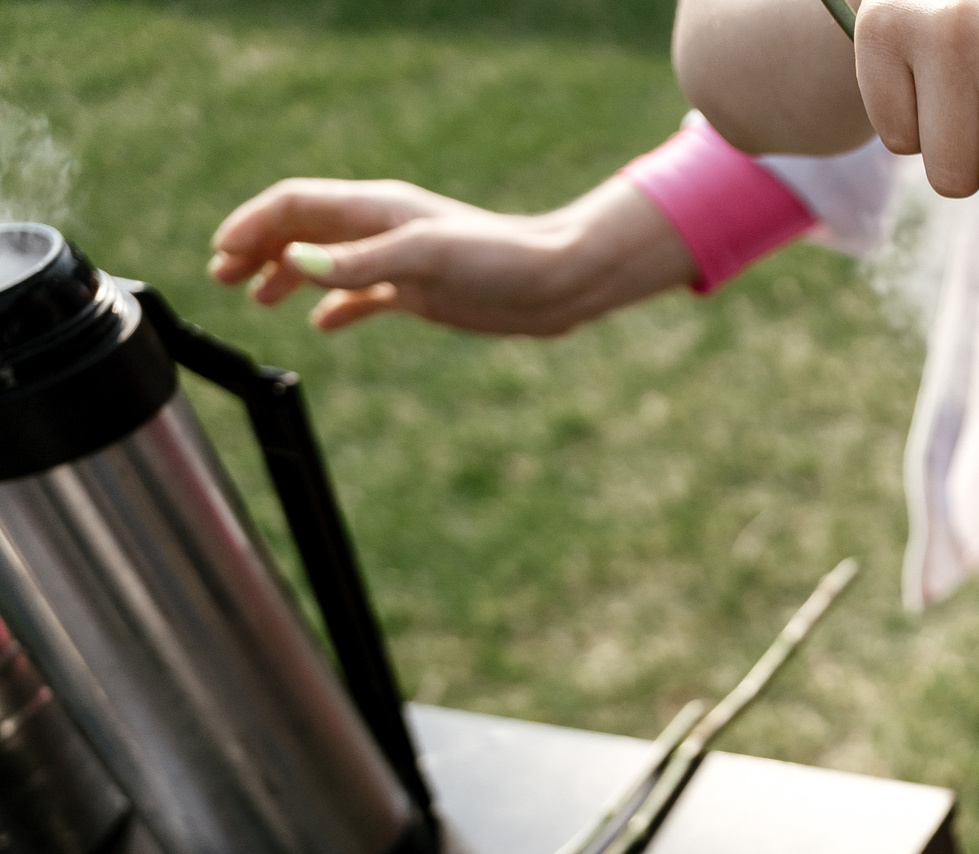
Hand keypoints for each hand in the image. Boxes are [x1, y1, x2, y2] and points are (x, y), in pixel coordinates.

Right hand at [208, 177, 694, 336]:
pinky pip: (364, 295)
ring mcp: (400, 262)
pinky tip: (322, 325)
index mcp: (377, 210)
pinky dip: (336, 306)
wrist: (559, 282)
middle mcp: (382, 230)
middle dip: (259, 248)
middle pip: (302, 229)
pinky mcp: (421, 292)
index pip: (295, 204)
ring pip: (326, 261)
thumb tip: (297, 261)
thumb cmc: (501, 259)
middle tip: (223, 278)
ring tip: (257, 299)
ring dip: (287, 274)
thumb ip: (360, 261)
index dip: (254, 225)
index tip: (222, 254)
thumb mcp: (426, 258)